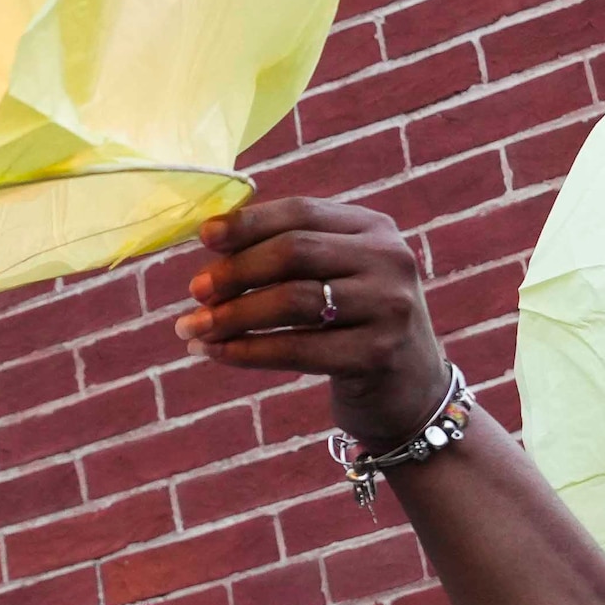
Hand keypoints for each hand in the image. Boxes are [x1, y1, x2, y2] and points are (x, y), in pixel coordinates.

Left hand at [176, 194, 450, 448]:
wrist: (411, 393)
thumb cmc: (354, 327)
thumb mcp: (337, 276)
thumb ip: (291, 253)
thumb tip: (212, 237)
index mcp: (375, 229)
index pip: (302, 211)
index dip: (248, 223)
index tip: (204, 237)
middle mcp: (389, 260)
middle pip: (294, 251)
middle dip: (236, 271)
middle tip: (196, 291)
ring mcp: (388, 306)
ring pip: (292, 300)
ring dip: (233, 315)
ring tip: (194, 328)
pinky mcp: (378, 354)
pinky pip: (297, 348)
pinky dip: (248, 351)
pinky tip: (216, 353)